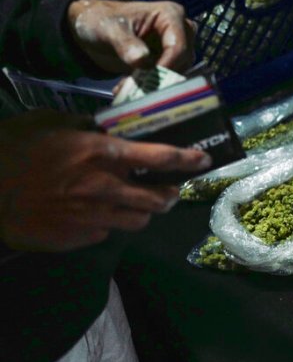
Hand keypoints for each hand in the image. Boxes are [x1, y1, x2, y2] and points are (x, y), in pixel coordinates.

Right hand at [0, 111, 211, 251]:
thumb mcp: (51, 123)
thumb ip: (86, 127)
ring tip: (137, 205)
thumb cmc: (13, 147)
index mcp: (102, 154)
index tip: (205, 160)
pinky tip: (95, 215)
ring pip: (137, 221)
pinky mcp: (75, 238)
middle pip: (157, 199)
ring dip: (143, 213)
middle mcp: (104, 187)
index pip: (160, 157)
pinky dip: (107, 224)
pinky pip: (104, 233)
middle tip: (170, 191)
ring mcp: (91, 216)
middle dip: (169, 195)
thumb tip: (107, 129)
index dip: (187, 159)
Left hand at [67, 0, 196, 73]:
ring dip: (154, 82)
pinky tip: (126, 86)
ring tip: (127, 86)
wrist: (92, 28)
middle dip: (161, 75)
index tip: (150, 79)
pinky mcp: (164, 61)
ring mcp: (172, 46)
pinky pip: (164, 77)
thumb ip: (125, 43)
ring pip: (176, 71)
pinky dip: (147, 85)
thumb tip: (141, 60)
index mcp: (170, 15)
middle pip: (183, 59)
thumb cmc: (102, 19)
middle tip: (138, 85)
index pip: (179, 44)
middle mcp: (177, 30)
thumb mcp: (110, 28)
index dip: (168, 64)